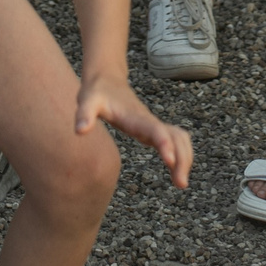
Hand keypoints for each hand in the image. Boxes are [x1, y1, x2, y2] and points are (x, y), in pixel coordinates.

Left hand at [74, 71, 192, 189]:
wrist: (106, 81)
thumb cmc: (96, 93)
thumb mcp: (87, 101)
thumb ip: (84, 114)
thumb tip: (79, 131)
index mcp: (136, 117)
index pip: (156, 130)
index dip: (165, 144)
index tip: (170, 161)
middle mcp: (149, 121)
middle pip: (176, 137)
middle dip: (182, 159)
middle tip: (180, 184)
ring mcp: (152, 125)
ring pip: (180, 139)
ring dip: (185, 158)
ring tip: (180, 183)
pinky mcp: (151, 130)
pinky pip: (175, 141)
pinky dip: (181, 155)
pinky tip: (176, 172)